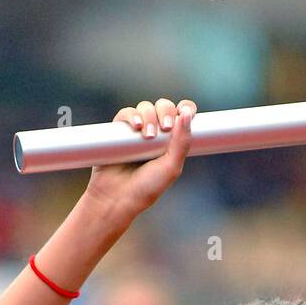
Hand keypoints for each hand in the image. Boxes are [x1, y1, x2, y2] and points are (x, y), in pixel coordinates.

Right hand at [86, 96, 196, 220]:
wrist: (117, 197)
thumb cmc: (147, 188)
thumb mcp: (171, 168)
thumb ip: (182, 143)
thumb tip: (187, 114)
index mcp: (171, 142)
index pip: (182, 116)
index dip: (185, 108)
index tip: (186, 112)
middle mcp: (155, 133)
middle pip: (164, 107)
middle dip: (166, 112)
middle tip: (165, 128)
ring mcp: (136, 131)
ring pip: (146, 107)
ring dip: (149, 115)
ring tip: (147, 136)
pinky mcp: (118, 131)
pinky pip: (126, 113)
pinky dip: (132, 115)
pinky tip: (136, 126)